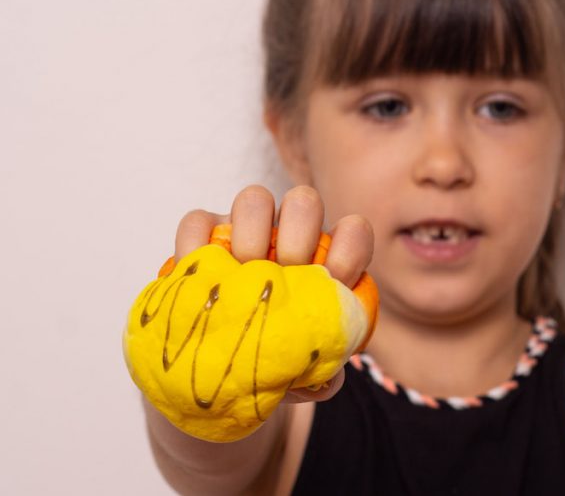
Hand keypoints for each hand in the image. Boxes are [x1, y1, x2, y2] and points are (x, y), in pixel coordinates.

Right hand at [173, 184, 373, 402]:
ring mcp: (246, 231)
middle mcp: (289, 236)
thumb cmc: (274, 359)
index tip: (337, 278)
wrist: (221, 366)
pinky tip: (199, 273)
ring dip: (252, 230)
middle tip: (288, 269)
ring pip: (254, 198)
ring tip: (245, 270)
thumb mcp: (301, 373)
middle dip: (299, 231)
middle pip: (303, 200)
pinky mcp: (203, 237)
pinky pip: (199, 221)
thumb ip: (321, 375)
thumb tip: (326, 380)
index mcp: (325, 260)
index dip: (350, 246)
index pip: (352, 231)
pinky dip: (197, 243)